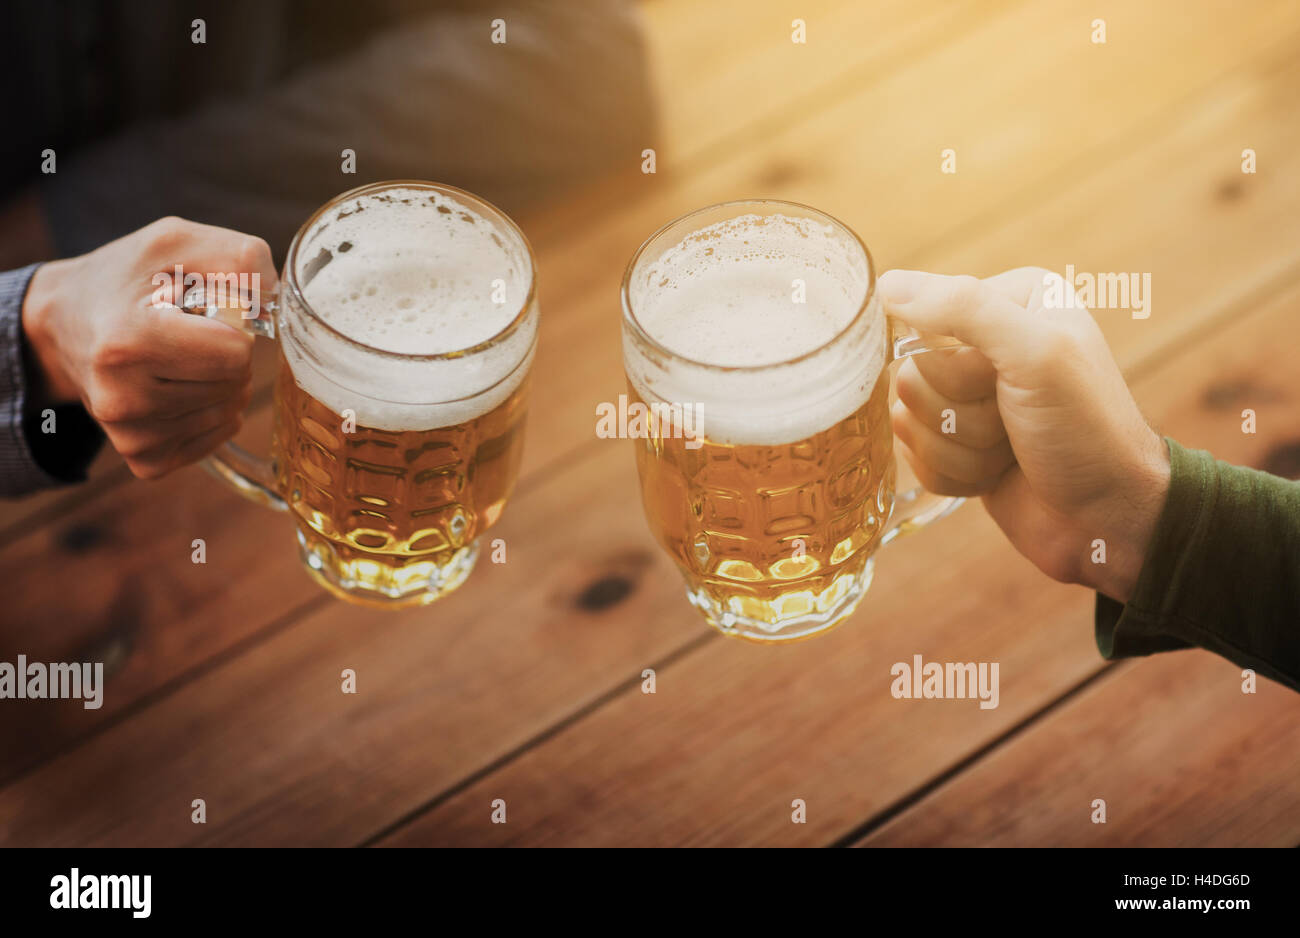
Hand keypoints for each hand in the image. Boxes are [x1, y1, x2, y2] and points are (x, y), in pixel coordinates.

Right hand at [21, 217, 275, 479]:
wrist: (65, 322)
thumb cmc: (126, 280)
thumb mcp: (175, 244)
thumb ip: (238, 258)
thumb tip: (276, 294)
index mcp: (128, 341)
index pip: (236, 352)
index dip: (231, 326)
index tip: (199, 311)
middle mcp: (124, 398)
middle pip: (236, 381)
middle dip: (226, 353)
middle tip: (184, 333)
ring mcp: (132, 435)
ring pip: (231, 409)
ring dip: (220, 379)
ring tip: (176, 357)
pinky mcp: (144, 460)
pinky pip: (219, 434)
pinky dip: (211, 407)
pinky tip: (175, 384)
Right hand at [878, 267, 1170, 602]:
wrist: (1109, 519)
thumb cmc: (1086, 431)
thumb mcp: (1036, 353)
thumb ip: (963, 308)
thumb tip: (886, 285)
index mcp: (1010, 301)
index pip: (925, 322)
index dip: (954, 366)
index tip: (1002, 383)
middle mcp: (987, 343)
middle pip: (913, 374)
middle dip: (961, 413)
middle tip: (1012, 422)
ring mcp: (970, 397)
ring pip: (909, 418)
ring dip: (961, 448)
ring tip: (1010, 450)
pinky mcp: (957, 444)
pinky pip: (914, 455)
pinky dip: (955, 474)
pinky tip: (997, 473)